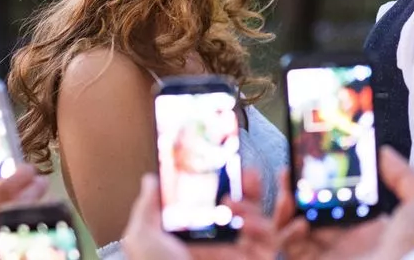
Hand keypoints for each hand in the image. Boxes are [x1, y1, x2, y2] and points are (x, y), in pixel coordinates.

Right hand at [0, 165, 48, 259]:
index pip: (3, 190)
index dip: (21, 176)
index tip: (29, 170)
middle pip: (22, 208)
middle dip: (36, 192)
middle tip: (42, 183)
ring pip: (25, 229)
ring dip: (37, 215)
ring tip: (45, 206)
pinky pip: (18, 249)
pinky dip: (27, 238)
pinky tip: (33, 230)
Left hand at [123, 168, 277, 259]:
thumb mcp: (143, 239)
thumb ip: (147, 208)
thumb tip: (150, 180)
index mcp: (194, 237)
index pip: (214, 203)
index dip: (223, 182)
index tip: (226, 163)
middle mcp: (220, 245)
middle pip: (244, 207)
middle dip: (248, 187)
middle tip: (245, 172)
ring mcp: (240, 254)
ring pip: (261, 220)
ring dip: (253, 204)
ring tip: (236, 200)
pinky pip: (270, 241)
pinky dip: (263, 227)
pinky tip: (248, 222)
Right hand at [277, 147, 413, 259]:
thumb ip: (403, 175)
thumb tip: (383, 153)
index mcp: (371, 227)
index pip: (338, 201)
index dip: (321, 183)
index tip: (311, 164)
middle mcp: (348, 243)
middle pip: (311, 213)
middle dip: (296, 193)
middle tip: (289, 174)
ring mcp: (331, 257)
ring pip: (295, 230)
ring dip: (285, 210)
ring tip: (286, 194)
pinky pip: (291, 249)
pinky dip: (287, 234)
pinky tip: (296, 221)